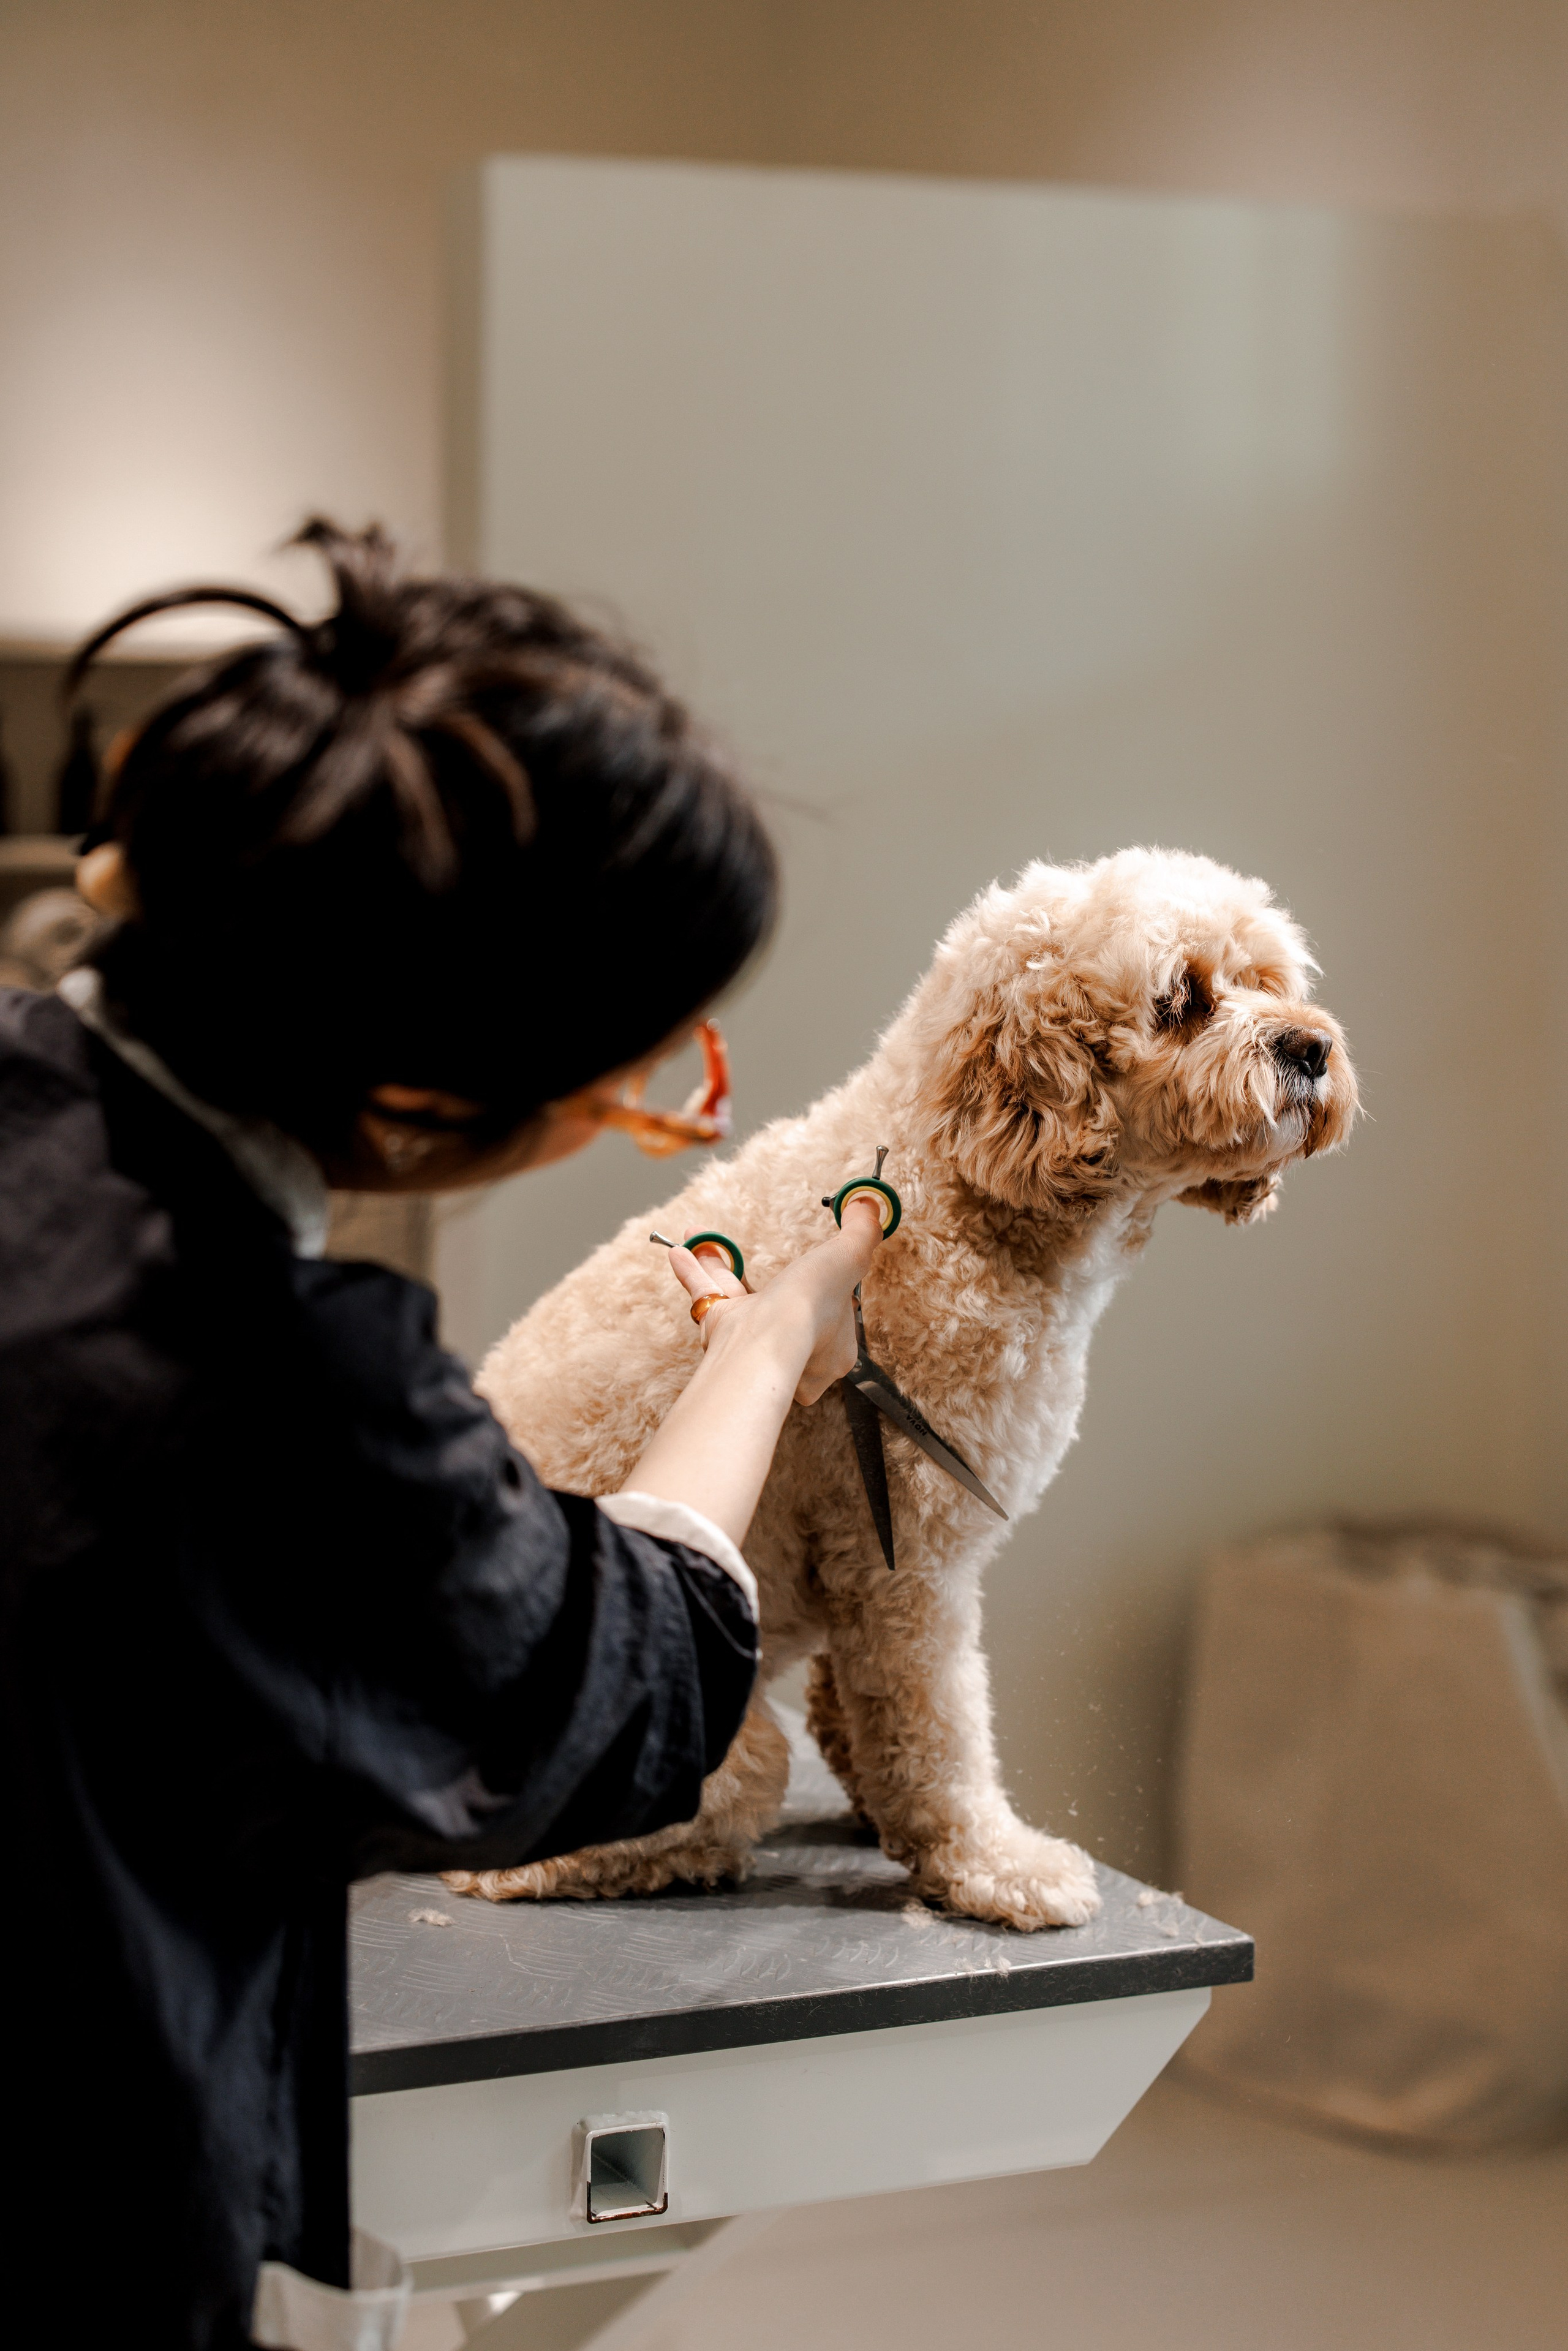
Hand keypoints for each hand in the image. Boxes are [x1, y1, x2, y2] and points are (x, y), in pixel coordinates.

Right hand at [664, 1198, 884, 1404]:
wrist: (764, 1340)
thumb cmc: (812, 1309)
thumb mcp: (849, 1258)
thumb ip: (861, 1233)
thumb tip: (871, 1206)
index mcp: (834, 1347)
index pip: (834, 1317)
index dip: (825, 1286)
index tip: (815, 1267)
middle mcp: (794, 1348)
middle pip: (777, 1304)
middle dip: (759, 1270)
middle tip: (754, 1251)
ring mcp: (755, 1341)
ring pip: (735, 1295)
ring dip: (716, 1263)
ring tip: (699, 1235)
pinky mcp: (723, 1333)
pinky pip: (707, 1297)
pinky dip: (693, 1273)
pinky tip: (681, 1251)